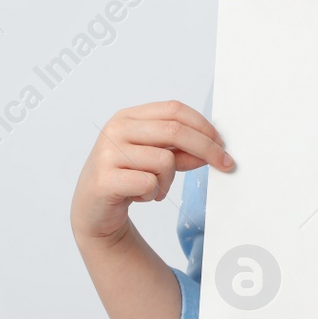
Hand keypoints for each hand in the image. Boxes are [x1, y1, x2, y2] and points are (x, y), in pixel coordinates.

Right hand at [70, 99, 233, 249]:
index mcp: (128, 116)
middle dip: (207, 149)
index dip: (203, 125)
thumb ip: (182, 152)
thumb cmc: (126, 178)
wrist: (92, 208)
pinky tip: (139, 196)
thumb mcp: (156, 159)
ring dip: (168, 181)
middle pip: (175, 131)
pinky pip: (150, 183)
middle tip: (225, 165)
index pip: (174, 110)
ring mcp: (107, 153)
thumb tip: (215, 150)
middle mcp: (116, 129)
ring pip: (165, 161)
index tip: (223, 144)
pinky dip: (154, 194)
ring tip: (153, 188)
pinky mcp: (105, 179)